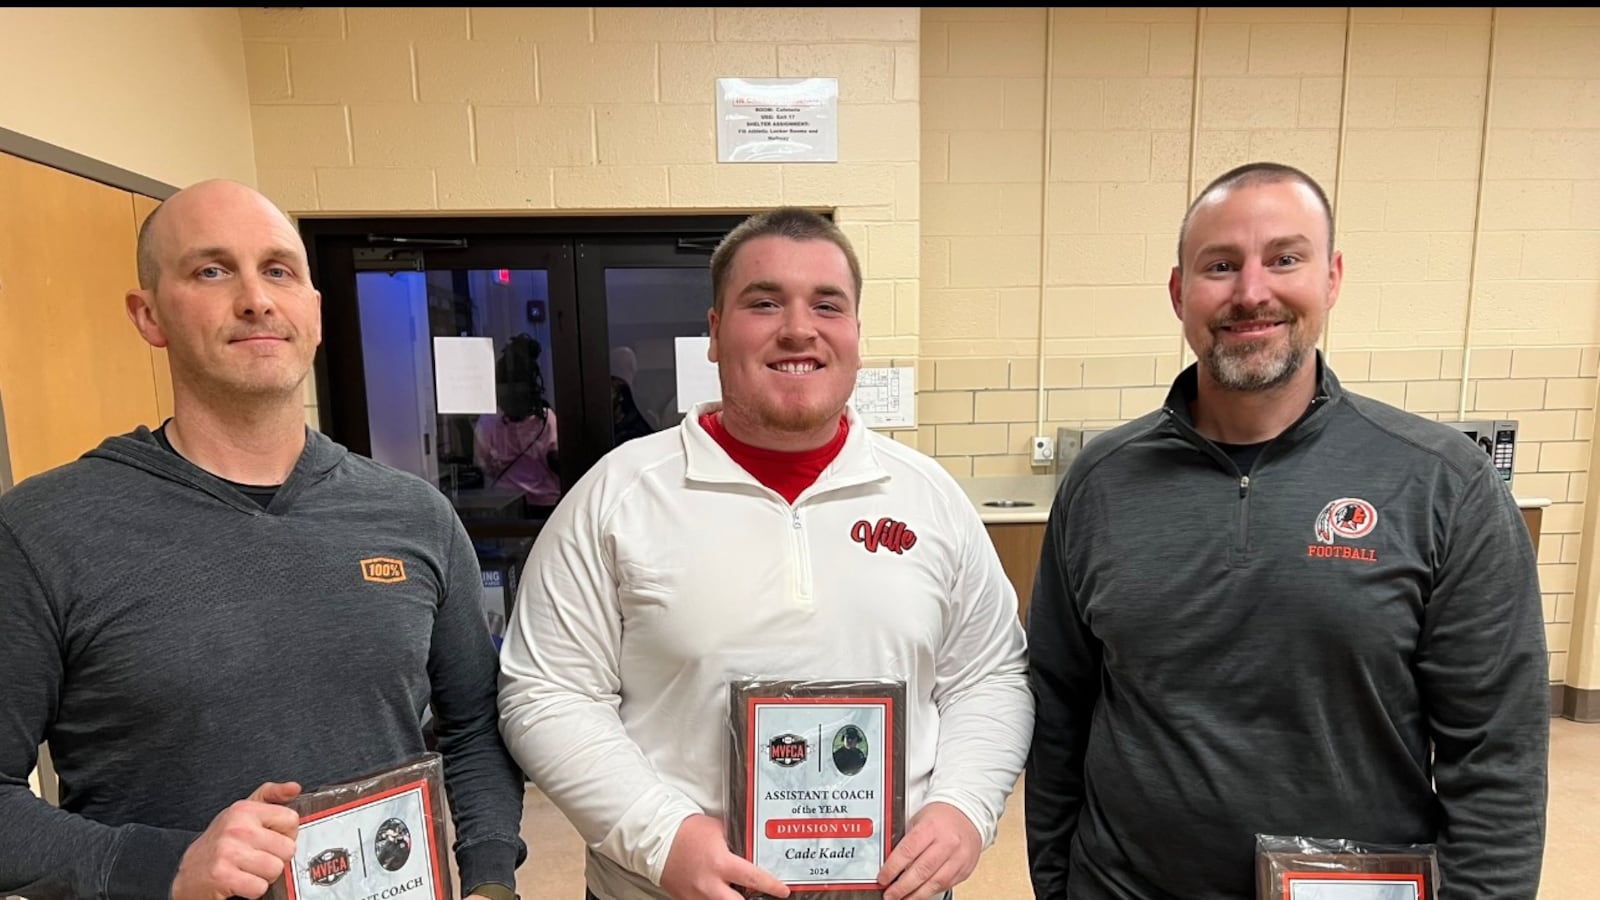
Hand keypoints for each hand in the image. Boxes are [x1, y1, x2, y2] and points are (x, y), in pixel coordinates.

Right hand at [170, 781, 301, 899]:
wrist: (190, 873)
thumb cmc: (221, 843)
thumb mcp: (243, 813)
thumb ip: (271, 796)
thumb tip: (294, 787)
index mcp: (244, 810)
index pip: (291, 820)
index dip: (285, 834)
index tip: (270, 839)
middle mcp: (236, 828)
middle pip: (287, 848)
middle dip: (277, 858)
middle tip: (258, 858)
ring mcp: (228, 852)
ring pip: (276, 869)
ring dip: (265, 875)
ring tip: (249, 870)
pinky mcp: (223, 876)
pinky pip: (260, 887)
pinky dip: (254, 890)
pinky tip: (241, 881)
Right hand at [659, 814, 790, 899]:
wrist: (656, 838)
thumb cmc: (687, 831)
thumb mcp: (719, 830)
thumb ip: (736, 841)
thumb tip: (751, 847)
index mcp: (720, 863)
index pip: (753, 878)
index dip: (772, 886)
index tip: (783, 891)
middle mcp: (709, 884)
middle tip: (762, 898)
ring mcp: (695, 895)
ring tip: (738, 893)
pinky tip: (720, 894)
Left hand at [876, 802, 980, 899]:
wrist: (968, 815)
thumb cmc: (941, 817)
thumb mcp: (918, 820)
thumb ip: (905, 841)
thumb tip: (889, 863)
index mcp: (932, 827)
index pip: (908, 851)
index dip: (892, 868)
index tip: (882, 878)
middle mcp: (947, 843)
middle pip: (921, 871)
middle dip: (902, 887)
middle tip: (890, 895)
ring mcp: (958, 857)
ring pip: (935, 883)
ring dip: (916, 895)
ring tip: (902, 899)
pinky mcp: (964, 869)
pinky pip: (946, 885)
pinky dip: (930, 892)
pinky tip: (919, 894)